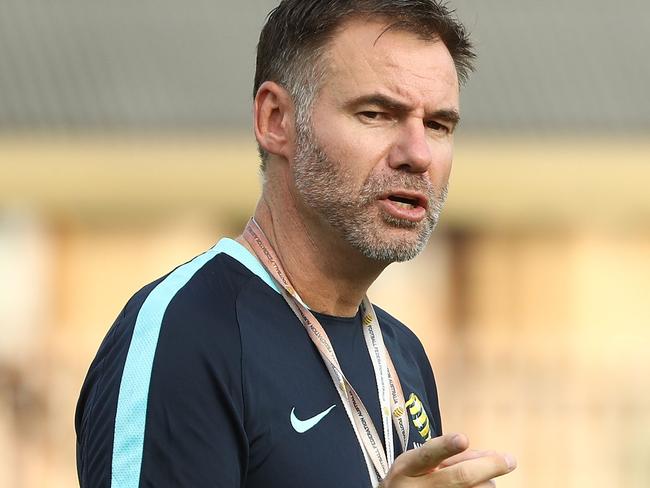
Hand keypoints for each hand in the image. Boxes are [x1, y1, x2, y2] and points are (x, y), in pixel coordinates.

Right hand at [379, 433, 515, 486]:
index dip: (446, 447)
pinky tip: (481, 485)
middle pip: (460, 478)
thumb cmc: (410, 480)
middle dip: (489, 466)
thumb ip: (447, 454)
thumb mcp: (416, 462)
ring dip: (486, 481)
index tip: (463, 438)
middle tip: (510, 460)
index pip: (427, 455)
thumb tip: (488, 453)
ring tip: (481, 476)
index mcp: (407, 468)